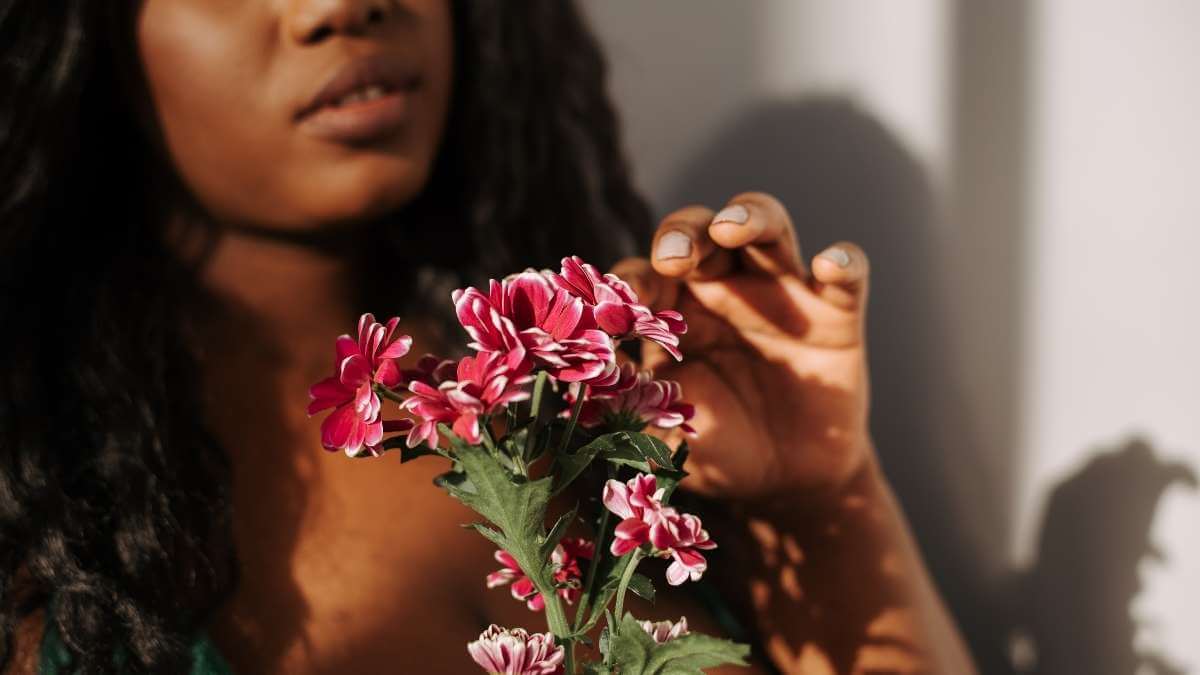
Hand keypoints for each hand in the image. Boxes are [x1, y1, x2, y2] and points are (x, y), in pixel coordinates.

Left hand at [613, 192, 872, 499]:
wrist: (783, 482)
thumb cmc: (714, 444)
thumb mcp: (665, 428)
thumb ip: (631, 404)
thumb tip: (585, 382)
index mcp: (671, 309)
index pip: (644, 276)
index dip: (629, 284)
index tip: (617, 306)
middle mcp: (722, 287)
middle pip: (698, 232)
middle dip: (682, 234)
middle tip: (673, 258)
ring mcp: (781, 292)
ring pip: (766, 226)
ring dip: (749, 216)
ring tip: (730, 228)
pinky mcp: (836, 314)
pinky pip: (846, 276)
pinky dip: (843, 262)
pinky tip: (830, 265)